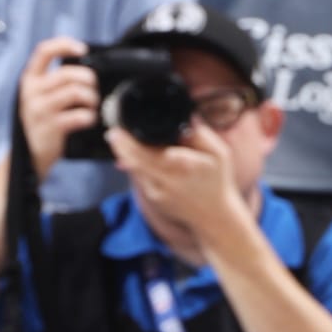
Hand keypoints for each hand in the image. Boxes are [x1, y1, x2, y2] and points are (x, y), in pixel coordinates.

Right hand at [17, 35, 101, 180]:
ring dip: (91, 98)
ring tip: (91, 105)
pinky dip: (90, 116)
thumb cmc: (42, 121)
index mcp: (30, 79)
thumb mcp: (40, 96)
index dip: (64, 45)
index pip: (44, 51)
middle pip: (67, 73)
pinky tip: (88, 119)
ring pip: (76, 92)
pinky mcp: (50, 127)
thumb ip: (55, 80)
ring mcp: (39, 109)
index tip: (82, 50)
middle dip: (88, 79)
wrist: (29, 155)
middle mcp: (31, 91)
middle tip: (92, 89)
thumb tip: (86, 65)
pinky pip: (79, 115)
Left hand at [106, 117, 249, 252]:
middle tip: (112, 131)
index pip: (152, 150)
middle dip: (121, 144)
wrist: (213, 216)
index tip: (121, 128)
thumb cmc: (217, 182)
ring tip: (115, 139)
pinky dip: (131, 164)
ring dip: (122, 153)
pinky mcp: (154, 198)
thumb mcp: (219, 154)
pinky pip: (139, 177)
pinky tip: (126, 155)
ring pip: (134, 168)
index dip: (132, 140)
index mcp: (184, 165)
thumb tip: (186, 115)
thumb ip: (202, 135)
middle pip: (136, 159)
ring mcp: (159, 191)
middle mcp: (168, 179)